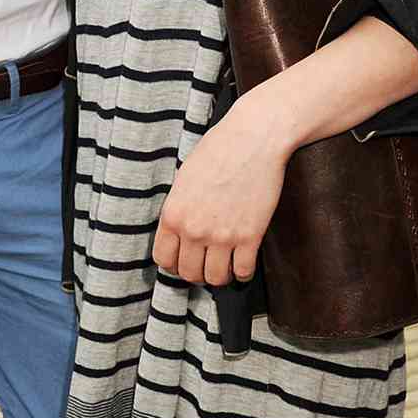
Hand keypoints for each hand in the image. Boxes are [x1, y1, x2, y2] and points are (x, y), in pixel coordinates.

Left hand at [153, 94, 289, 286]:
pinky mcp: (249, 236)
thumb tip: (180, 232)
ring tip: (225, 265)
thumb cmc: (218, 150)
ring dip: (220, 276)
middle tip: (207, 263)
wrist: (253, 138)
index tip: (184, 259)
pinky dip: (243, 272)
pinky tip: (244, 262)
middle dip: (197, 272)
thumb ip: (179, 209)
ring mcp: (222, 236)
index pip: (164, 259)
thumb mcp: (184, 178)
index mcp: (173, 214)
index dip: (174, 263)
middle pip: (189, 273)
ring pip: (215, 278)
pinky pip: (243, 271)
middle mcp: (193, 230)